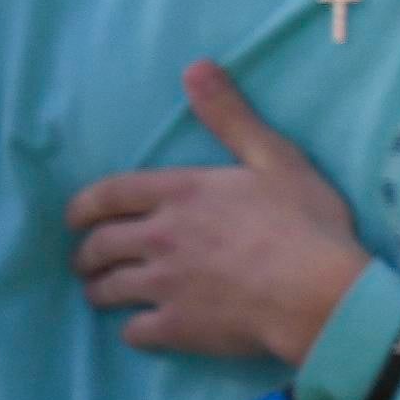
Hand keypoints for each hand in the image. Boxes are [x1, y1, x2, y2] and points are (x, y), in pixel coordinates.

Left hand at [64, 56, 366, 369]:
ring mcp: (163, 285)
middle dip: (85, 254)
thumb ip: (231, 117)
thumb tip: (196, 67)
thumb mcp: (276, 158)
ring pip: (108, 289)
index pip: (105, 195)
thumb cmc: (307, 224)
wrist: (324, 295)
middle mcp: (158, 237)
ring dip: (99, 291)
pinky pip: (135, 332)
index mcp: (178, 193)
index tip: (75, 219)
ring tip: (103, 295)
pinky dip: (133, 330)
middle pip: (98, 246)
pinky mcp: (177, 327)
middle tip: (88, 261)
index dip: (82, 208)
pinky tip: (140, 329)